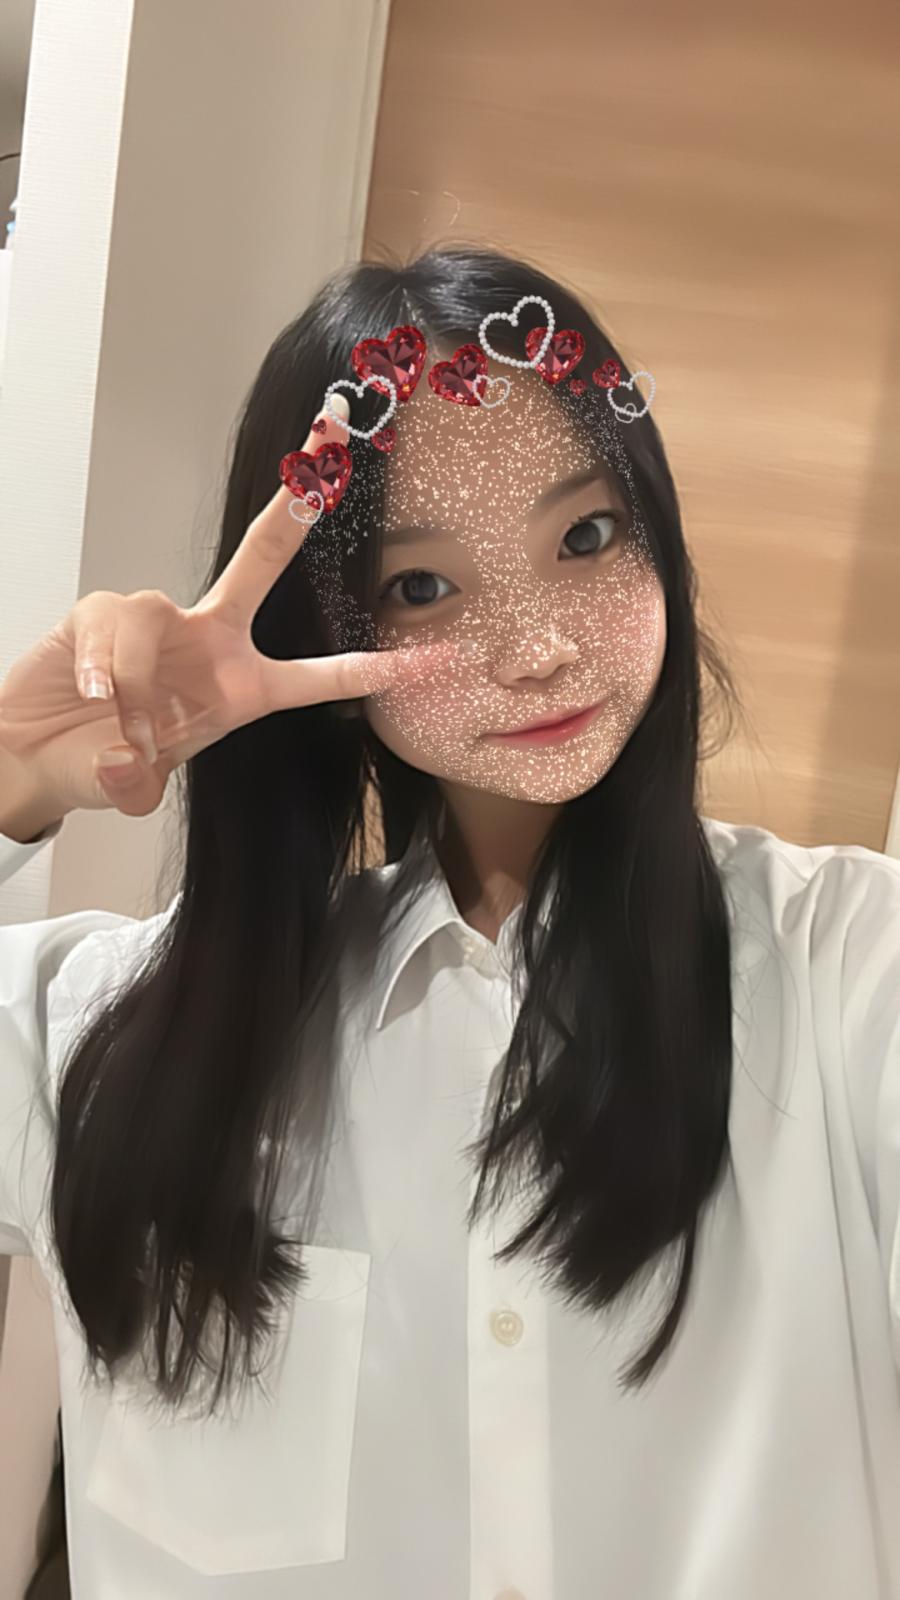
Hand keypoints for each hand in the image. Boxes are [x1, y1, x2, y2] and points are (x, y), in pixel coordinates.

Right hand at [0, 395, 458, 819]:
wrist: (35, 753)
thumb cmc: (99, 762)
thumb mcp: (131, 783)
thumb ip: (134, 779)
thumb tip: (125, 759)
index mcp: (242, 689)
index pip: (321, 679)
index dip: (378, 670)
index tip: (441, 657)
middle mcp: (211, 641)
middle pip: (263, 558)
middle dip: (297, 504)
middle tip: (330, 446)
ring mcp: (158, 621)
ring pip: (157, 611)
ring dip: (134, 671)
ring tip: (113, 715)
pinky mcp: (100, 611)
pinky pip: (109, 620)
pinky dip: (99, 660)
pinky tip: (89, 692)